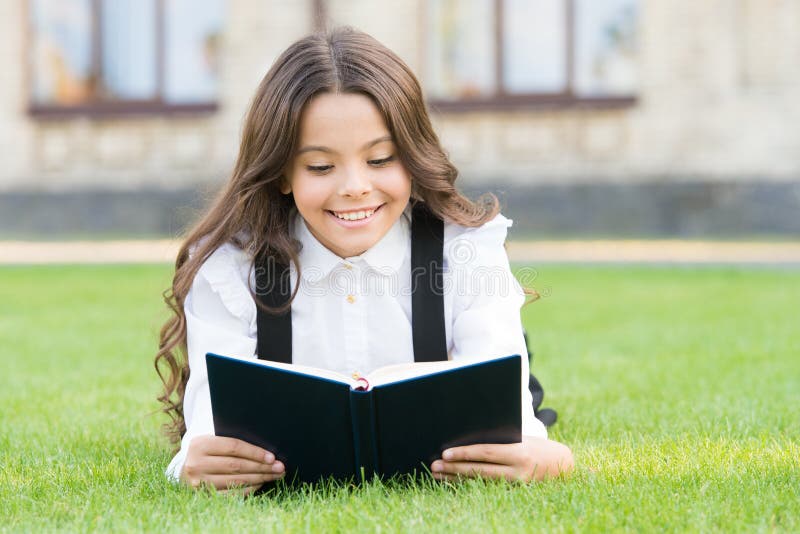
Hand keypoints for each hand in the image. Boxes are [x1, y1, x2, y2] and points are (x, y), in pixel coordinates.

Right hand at [180, 435, 284, 494]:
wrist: (183, 468)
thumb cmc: (207, 451)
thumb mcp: (213, 440)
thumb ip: (232, 442)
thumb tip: (264, 451)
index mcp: (201, 444)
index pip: (233, 447)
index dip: (254, 452)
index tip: (272, 457)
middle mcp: (197, 464)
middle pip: (236, 465)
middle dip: (261, 467)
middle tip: (279, 467)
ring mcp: (198, 482)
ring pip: (235, 481)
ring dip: (259, 479)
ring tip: (274, 475)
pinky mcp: (202, 496)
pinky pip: (230, 494)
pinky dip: (248, 489)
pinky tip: (260, 484)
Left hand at [430, 436, 572, 482]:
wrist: (563, 465)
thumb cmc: (538, 446)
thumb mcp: (522, 439)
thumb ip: (500, 442)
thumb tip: (470, 440)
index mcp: (519, 453)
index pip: (486, 453)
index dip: (464, 453)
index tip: (445, 454)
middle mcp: (518, 472)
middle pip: (479, 470)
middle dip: (455, 469)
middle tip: (434, 466)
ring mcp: (516, 486)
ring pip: (480, 482)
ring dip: (457, 479)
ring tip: (439, 475)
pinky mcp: (514, 494)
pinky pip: (486, 489)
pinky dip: (468, 485)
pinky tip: (453, 482)